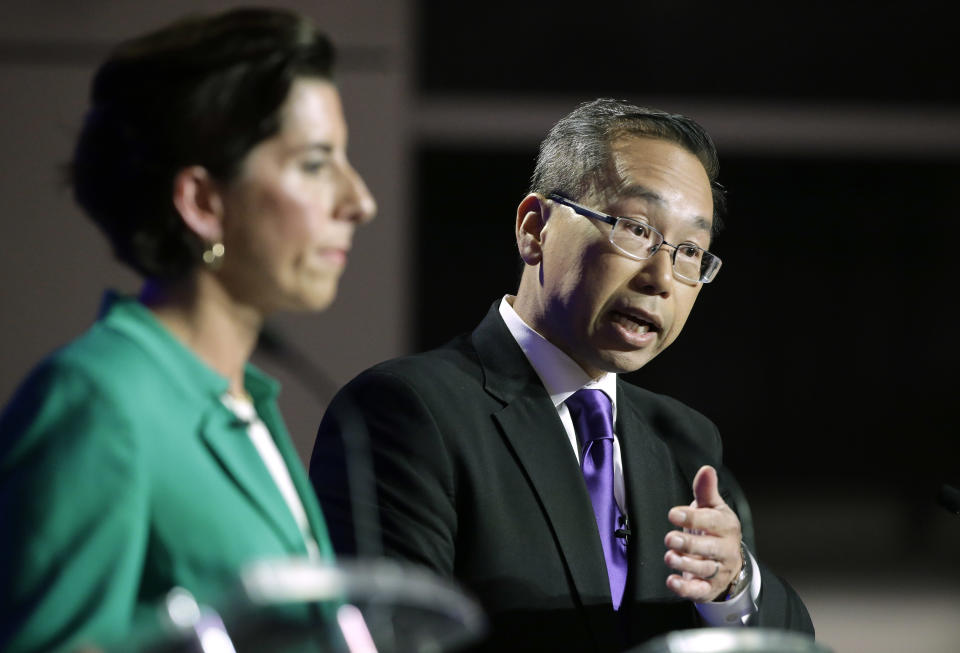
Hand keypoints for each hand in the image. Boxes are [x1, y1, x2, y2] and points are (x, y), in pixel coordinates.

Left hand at [663, 465, 742, 602]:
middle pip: (710, 549)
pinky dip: (685, 588)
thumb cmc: (715, 530)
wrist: (728, 561)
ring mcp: (719, 570)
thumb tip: (706, 469)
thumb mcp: (712, 508)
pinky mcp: (709, 588)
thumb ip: (706, 491)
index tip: (673, 514)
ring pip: (705, 570)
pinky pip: (700, 591)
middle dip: (690, 544)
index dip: (693, 517)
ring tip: (669, 556)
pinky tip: (672, 581)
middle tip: (671, 538)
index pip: (712, 522)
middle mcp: (725, 550)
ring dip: (686, 564)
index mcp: (727, 527)